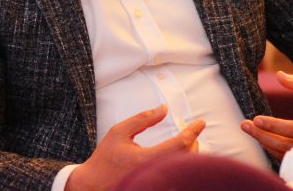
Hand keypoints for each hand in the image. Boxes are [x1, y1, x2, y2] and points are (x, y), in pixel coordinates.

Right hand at [66, 104, 204, 190]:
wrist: (92, 186)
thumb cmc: (105, 159)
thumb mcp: (119, 132)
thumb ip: (143, 119)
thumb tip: (163, 109)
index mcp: (147, 158)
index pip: (180, 143)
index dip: (193, 131)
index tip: (200, 122)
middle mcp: (156, 174)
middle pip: (188, 159)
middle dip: (194, 143)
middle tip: (193, 132)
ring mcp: (158, 184)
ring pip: (185, 171)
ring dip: (190, 156)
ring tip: (188, 144)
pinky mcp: (156, 188)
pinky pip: (176, 179)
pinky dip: (181, 168)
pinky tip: (179, 159)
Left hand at [240, 70, 292, 159]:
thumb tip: (278, 75)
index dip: (275, 126)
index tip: (256, 119)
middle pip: (288, 146)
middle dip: (263, 136)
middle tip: (245, 125)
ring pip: (287, 155)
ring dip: (266, 143)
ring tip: (250, 130)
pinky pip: (291, 159)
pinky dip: (275, 150)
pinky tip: (262, 138)